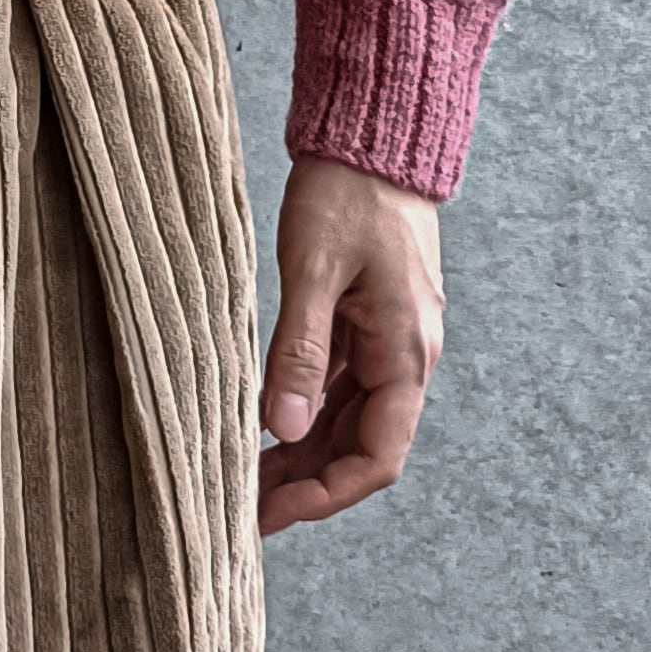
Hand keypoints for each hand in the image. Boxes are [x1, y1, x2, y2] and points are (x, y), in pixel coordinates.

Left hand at [258, 153, 443, 534]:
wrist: (373, 137)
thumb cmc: (347, 193)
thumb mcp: (312, 270)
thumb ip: (298, 352)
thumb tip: (282, 429)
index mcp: (405, 353)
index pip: (377, 457)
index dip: (327, 495)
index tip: (273, 514)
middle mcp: (406, 355)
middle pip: (362, 446)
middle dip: (307, 484)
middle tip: (244, 510)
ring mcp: (389, 339)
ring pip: (349, 419)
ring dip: (304, 453)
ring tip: (245, 477)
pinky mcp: (369, 321)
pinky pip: (341, 386)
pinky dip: (306, 412)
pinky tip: (265, 424)